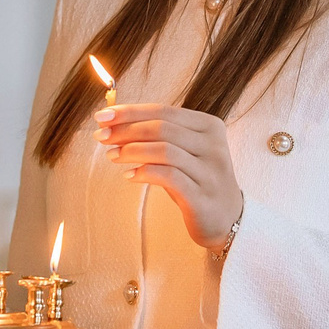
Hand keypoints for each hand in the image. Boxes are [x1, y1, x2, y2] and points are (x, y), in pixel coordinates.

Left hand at [97, 104, 244, 252]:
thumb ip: (157, 137)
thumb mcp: (182, 153)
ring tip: (111, 155)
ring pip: (165, 150)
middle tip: (101, 136)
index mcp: (209, 126)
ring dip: (132, 150)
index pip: (164, 110)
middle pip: (162, 128)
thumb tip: (113, 124)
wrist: (227, 218)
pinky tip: (129, 175)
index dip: (130, 111)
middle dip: (126, 130)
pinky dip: (145, 172)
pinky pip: (169, 177)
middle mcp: (213, 145)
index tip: (102, 116)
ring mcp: (210, 171)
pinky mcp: (202, 196)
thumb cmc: (196, 180)